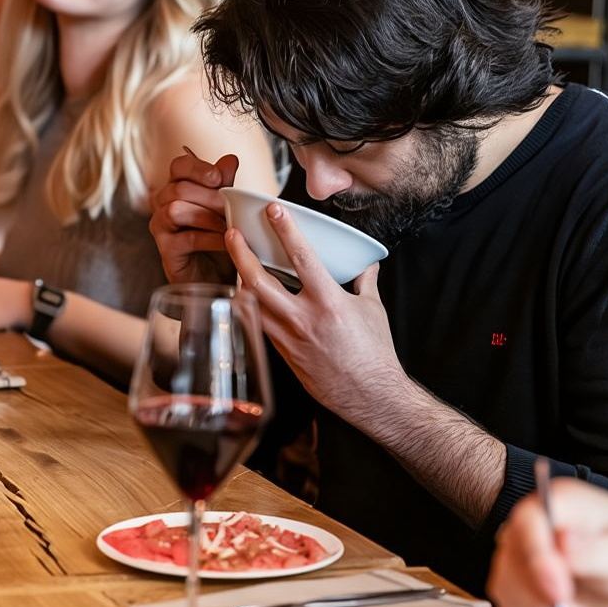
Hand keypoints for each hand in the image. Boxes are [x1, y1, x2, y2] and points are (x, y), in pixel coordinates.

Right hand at [149, 150, 240, 283]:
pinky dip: (211, 238)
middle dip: (210, 197)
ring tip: (229, 225)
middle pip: (179, 188)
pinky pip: (187, 238)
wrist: (215, 277)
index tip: (218, 177)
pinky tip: (226, 241)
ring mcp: (160, 227)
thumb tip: (230, 159)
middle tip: (231, 207)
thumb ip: (225, 184)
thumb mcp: (225, 208)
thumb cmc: (218, 240)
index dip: (197, 168)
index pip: (179, 166)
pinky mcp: (166, 250)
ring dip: (208, 216)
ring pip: (176, 209)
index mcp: (176, 187)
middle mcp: (162, 204)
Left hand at [224, 202, 401, 417]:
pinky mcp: (282, 355)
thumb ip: (365, 282)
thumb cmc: (375, 354)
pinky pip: (259, 324)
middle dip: (240, 254)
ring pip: (250, 304)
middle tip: (232, 234)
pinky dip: (250, 307)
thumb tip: (365, 264)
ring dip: (239, 280)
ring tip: (233, 261)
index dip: (286, 230)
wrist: (370, 396)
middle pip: (259, 281)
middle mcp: (303, 319)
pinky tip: (247, 295)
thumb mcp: (373, 310)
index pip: (302, 258)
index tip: (273, 210)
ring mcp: (288, 339)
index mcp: (328, 303)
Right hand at [488, 478, 607, 606]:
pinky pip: (512, 605)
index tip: (560, 593)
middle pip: (512, 559)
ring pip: (507, 586)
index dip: (537, 555)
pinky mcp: (517, 579)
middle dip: (538, 595)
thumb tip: (562, 540)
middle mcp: (533, 522)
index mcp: (562, 501)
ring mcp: (520, 550)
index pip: (529, 520)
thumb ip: (595, 551)